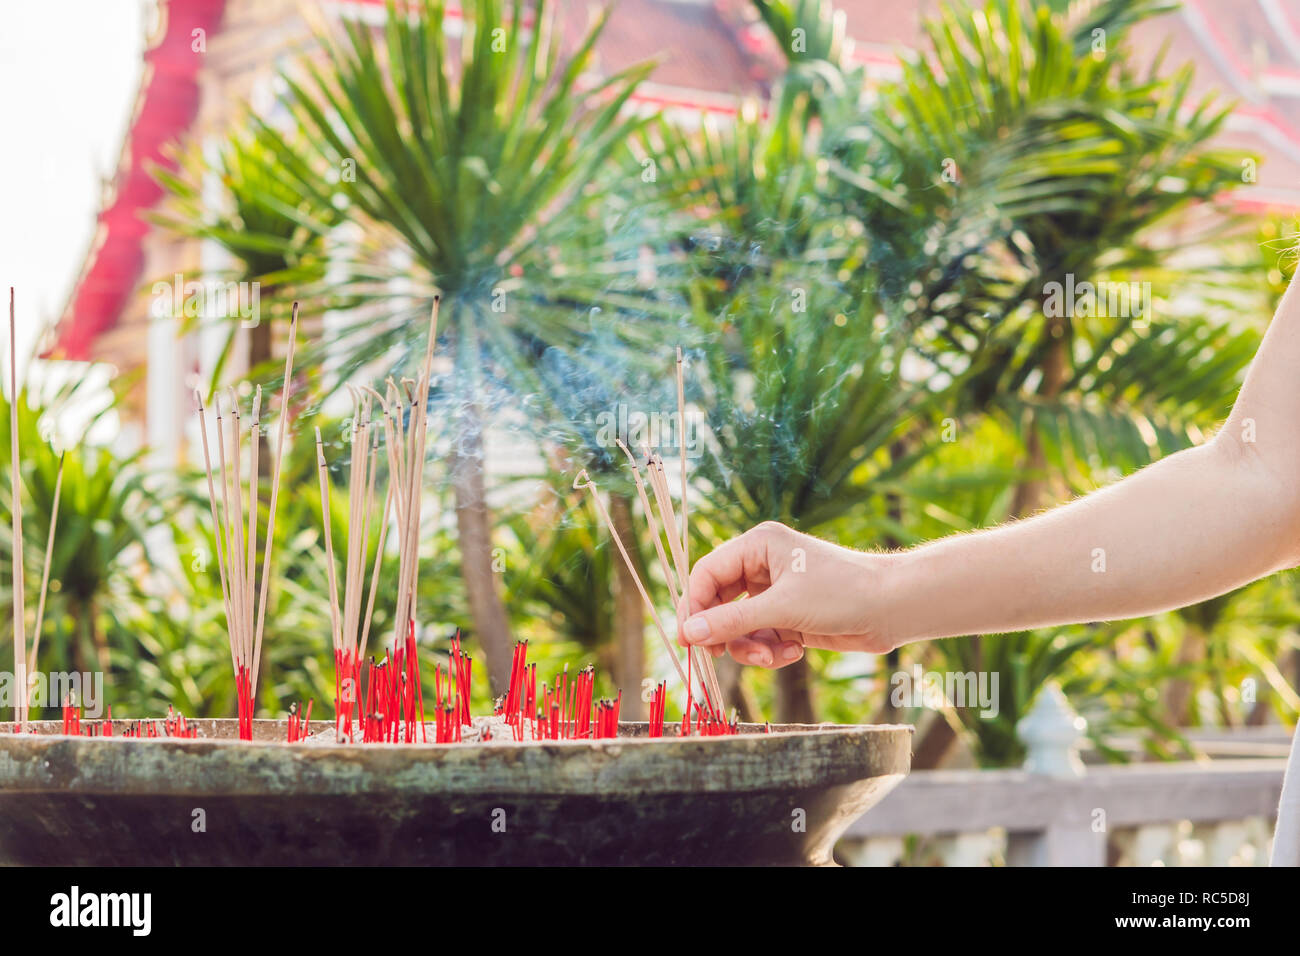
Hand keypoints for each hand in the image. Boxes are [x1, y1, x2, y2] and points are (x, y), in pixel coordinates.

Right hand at [680, 521, 897, 668]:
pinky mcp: (788, 616)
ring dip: (750, 647)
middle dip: (723, 632)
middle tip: (716, 656)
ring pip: (738, 626)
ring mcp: (775, 592)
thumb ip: (731, 621)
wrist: (893, 608)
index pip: (706, 573)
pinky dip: (771, 651)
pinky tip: (794, 653)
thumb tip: (688, 633)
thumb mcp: (782, 608)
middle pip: (718, 602)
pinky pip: (760, 637)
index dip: (693, 606)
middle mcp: (761, 565)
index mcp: (757, 546)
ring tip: (773, 657)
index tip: (687, 640)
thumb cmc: (842, 593)